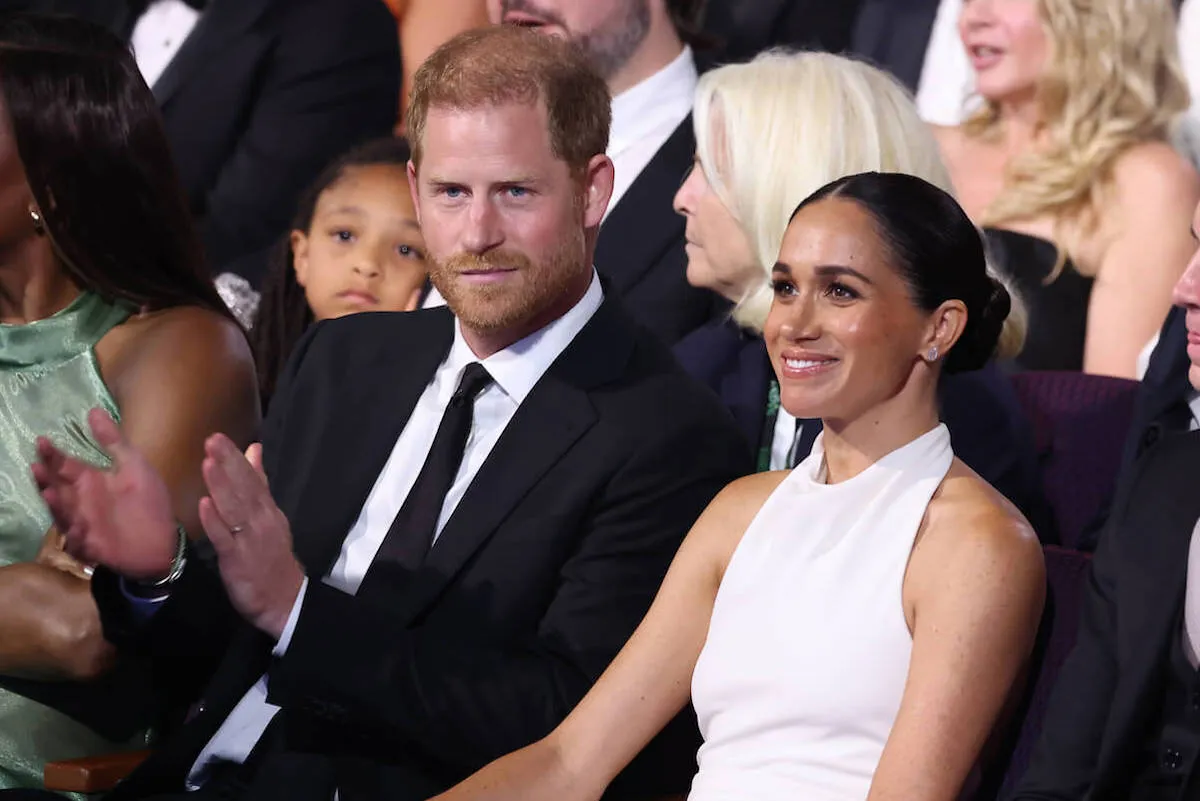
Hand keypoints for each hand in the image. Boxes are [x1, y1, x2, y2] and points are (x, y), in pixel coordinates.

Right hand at [33, 409, 178, 580]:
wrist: (162, 541)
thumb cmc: (148, 502)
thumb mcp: (134, 466)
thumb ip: (114, 441)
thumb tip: (93, 410)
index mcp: (90, 481)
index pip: (65, 465)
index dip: (53, 454)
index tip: (42, 440)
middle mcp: (80, 501)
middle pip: (56, 487)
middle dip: (45, 478)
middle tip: (37, 466)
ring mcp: (82, 523)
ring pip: (62, 513)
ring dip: (55, 505)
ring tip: (49, 492)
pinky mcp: (90, 546)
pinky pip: (78, 541)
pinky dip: (74, 535)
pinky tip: (75, 527)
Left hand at [199, 436, 303, 639]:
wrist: (284, 599)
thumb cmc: (271, 556)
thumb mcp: (269, 515)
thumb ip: (260, 483)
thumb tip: (254, 450)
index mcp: (267, 510)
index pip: (252, 479)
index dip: (235, 458)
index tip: (218, 437)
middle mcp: (260, 520)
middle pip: (244, 488)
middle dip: (227, 464)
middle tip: (212, 440)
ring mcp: (249, 539)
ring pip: (234, 508)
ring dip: (221, 486)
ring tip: (208, 464)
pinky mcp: (237, 559)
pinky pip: (225, 539)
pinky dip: (215, 522)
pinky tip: (205, 506)